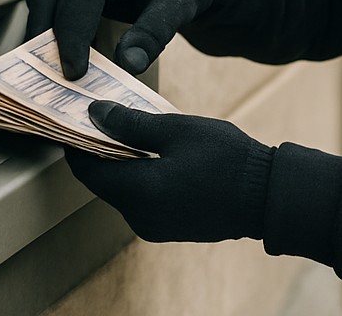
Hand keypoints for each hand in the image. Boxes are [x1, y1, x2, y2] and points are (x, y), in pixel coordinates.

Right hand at [26, 0, 216, 78]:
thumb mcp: (184, 1)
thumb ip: (156, 31)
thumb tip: (129, 65)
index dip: (75, 29)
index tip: (75, 70)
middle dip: (51, 38)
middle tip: (58, 80)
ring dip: (44, 36)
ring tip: (53, 75)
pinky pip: (52, 6)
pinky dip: (53, 33)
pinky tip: (64, 61)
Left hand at [67, 102, 274, 241]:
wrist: (267, 195)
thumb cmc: (226, 158)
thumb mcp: (178, 130)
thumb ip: (132, 124)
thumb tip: (95, 113)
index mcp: (138, 192)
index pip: (87, 169)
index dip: (76, 142)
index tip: (74, 117)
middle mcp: (139, 217)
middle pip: (103, 181)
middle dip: (100, 149)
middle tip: (105, 115)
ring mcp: (154, 226)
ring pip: (122, 190)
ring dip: (121, 162)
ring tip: (133, 128)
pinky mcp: (168, 227)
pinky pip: (141, 199)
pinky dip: (139, 176)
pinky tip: (155, 153)